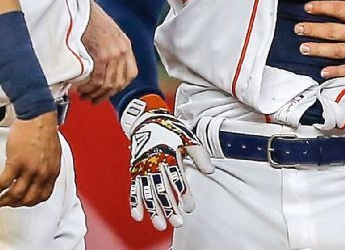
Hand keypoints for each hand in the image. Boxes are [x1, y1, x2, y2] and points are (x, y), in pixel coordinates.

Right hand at [0, 112, 60, 207]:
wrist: (38, 117)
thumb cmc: (44, 130)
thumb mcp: (52, 154)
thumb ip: (46, 168)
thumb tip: (39, 178)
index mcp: (52, 172)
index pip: (43, 196)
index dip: (31, 202)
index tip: (23, 202)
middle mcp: (42, 173)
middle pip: (28, 199)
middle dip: (16, 204)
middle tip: (7, 204)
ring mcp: (29, 169)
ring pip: (15, 194)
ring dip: (4, 201)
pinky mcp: (16, 162)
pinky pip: (4, 182)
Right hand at [77, 2, 137, 103]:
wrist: (81, 7)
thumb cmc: (88, 20)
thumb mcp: (107, 34)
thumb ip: (109, 49)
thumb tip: (102, 68)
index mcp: (125, 46)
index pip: (130, 74)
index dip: (118, 87)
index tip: (106, 92)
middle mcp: (123, 51)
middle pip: (119, 82)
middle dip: (105, 95)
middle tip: (92, 100)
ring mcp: (114, 53)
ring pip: (108, 83)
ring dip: (94, 94)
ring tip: (83, 96)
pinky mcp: (102, 55)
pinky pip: (98, 79)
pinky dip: (89, 88)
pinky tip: (80, 89)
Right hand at [122, 95, 214, 230]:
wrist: (147, 120)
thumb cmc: (171, 130)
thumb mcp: (188, 137)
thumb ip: (199, 155)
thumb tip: (210, 171)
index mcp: (168, 155)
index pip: (177, 178)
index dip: (184, 194)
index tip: (190, 208)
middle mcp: (154, 163)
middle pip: (161, 189)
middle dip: (169, 207)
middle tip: (178, 222)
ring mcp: (143, 168)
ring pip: (147, 193)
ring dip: (153, 210)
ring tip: (160, 225)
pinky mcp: (135, 171)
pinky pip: (134, 189)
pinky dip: (135, 203)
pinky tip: (139, 217)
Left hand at [297, 0, 344, 78]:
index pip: (337, 9)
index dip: (320, 7)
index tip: (307, 7)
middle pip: (331, 31)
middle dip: (312, 29)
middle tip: (297, 28)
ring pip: (336, 51)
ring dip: (318, 50)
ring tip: (303, 48)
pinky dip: (336, 72)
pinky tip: (323, 72)